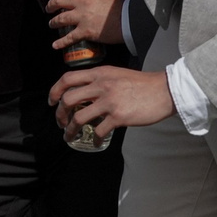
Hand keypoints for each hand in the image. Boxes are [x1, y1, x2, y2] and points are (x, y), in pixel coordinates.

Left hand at [46, 0, 125, 51]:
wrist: (128, 20)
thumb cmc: (118, 6)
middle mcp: (82, 2)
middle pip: (58, 1)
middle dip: (50, 5)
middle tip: (49, 9)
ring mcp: (82, 17)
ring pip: (60, 19)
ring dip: (53, 22)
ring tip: (52, 24)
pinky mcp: (85, 31)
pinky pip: (69, 37)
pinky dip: (60, 42)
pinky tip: (55, 45)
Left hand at [48, 64, 173, 136]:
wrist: (164, 91)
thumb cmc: (142, 84)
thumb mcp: (117, 74)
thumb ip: (100, 81)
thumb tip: (84, 93)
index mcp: (99, 74)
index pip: (67, 79)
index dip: (54, 91)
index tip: (51, 102)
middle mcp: (101, 85)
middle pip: (68, 99)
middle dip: (59, 113)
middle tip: (60, 122)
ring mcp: (109, 101)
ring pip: (79, 118)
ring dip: (70, 129)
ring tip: (69, 136)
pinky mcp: (119, 116)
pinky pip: (99, 131)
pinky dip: (94, 140)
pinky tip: (95, 143)